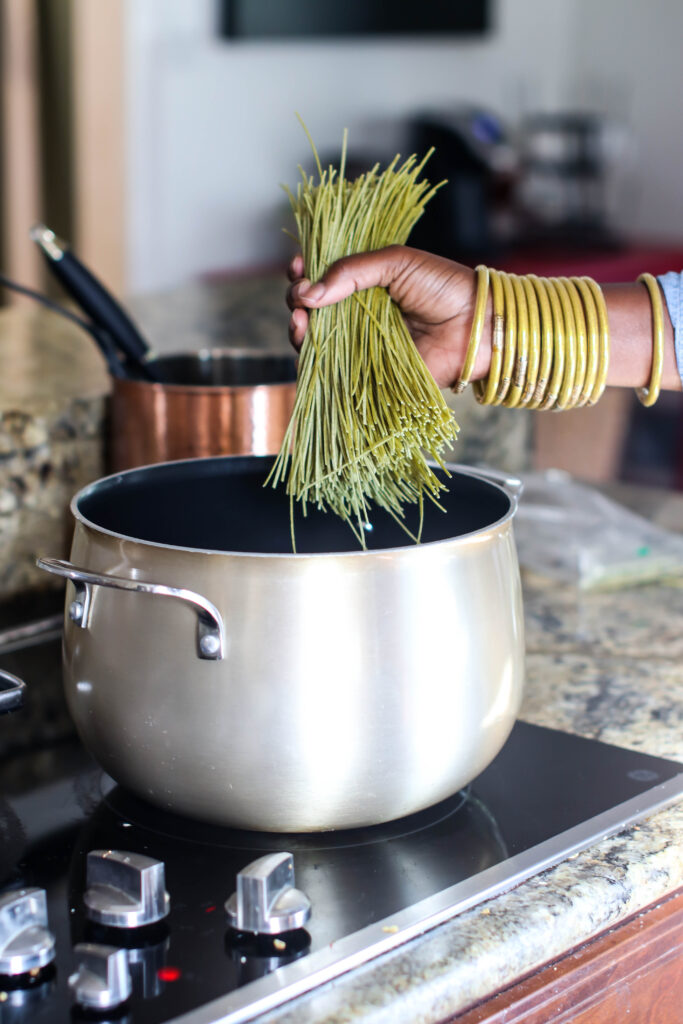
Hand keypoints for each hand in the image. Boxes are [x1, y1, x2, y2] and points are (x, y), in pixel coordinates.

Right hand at [286, 245, 489, 388]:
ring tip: (298, 318)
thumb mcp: (396, 262)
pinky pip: (333, 371)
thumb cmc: (444, 287)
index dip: (304, 273)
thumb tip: (307, 293)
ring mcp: (361, 345)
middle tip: (297, 296)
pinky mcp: (367, 373)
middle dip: (296, 300)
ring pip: (317, 341)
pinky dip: (313, 361)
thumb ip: (351, 271)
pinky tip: (306, 344)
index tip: (297, 266)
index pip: (323, 278)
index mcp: (364, 284)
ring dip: (299, 329)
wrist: (475, 325)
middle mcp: (358, 315)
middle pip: (312, 311)